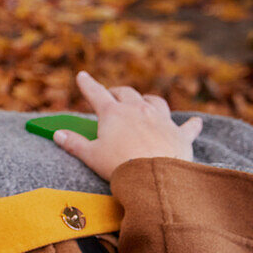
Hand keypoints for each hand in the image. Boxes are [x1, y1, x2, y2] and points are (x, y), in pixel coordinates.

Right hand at [53, 71, 202, 181]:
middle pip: (127, 93)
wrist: (154, 176)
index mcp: (113, 113)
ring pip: (155, 101)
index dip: (87, 84)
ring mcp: (161, 119)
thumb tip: (57, 135)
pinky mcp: (180, 134)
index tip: (82, 76)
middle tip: (113, 94)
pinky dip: (191, 125)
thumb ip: (73, 144)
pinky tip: (195, 123)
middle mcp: (138, 110)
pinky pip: (189, 126)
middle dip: (118, 92)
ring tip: (145, 103)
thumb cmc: (119, 165)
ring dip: (148, 101)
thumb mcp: (90, 155)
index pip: (96, 93)